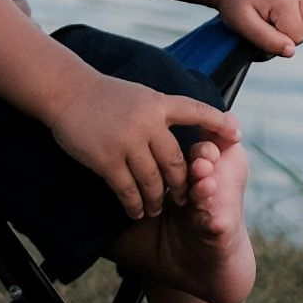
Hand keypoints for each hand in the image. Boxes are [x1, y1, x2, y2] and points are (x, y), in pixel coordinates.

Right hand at [46, 73, 239, 219]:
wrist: (66, 92)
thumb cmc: (102, 96)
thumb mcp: (139, 95)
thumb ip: (160, 111)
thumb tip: (186, 126)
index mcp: (158, 103)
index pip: (196, 111)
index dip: (218, 124)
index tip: (236, 136)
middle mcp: (148, 121)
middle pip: (176, 162)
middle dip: (181, 184)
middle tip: (182, 198)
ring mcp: (128, 140)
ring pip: (153, 180)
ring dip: (157, 199)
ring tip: (156, 208)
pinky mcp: (107, 158)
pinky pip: (128, 190)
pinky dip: (134, 204)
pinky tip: (135, 210)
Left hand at [215, 0, 302, 58]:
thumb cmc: (235, 4)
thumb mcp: (242, 25)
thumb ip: (266, 40)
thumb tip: (291, 51)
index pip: (296, 37)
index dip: (277, 40)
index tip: (260, 28)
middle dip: (289, 34)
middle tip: (267, 24)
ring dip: (300, 27)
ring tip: (277, 18)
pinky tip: (289, 13)